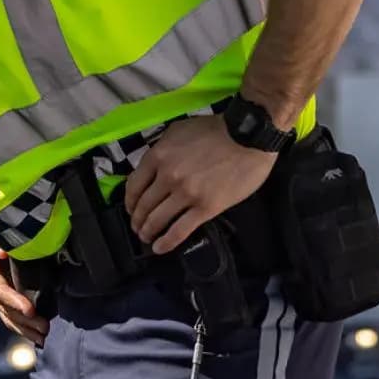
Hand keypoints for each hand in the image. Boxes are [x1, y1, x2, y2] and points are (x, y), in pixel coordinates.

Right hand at [0, 209, 47, 344]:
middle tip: (45, 328)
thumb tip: (3, 254)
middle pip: (3, 307)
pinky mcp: (5, 287)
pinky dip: (23, 321)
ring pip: (7, 313)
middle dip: (23, 320)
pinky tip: (37, 332)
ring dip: (24, 327)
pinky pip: (12, 309)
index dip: (13, 300)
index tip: (31, 310)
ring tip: (43, 336)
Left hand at [124, 114, 277, 254]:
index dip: (129, 201)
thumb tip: (152, 164)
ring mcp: (186, 194)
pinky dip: (166, 242)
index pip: (134, 185)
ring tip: (146, 237)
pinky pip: (180, 230)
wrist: (248, 137)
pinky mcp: (206, 208)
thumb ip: (161, 148)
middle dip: (136, 219)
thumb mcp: (179, 130)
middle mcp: (167, 176)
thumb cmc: (216, 130)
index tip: (130, 208)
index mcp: (158, 156)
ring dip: (148, 231)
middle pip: (143, 205)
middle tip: (137, 226)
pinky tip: (159, 248)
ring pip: (158, 220)